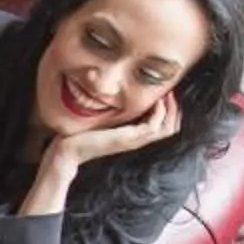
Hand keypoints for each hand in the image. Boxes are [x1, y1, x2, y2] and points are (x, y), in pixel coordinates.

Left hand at [50, 89, 182, 170]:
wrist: (68, 151)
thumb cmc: (80, 136)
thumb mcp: (102, 121)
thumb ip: (111, 114)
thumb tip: (113, 98)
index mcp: (133, 137)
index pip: (164, 127)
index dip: (170, 111)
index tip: (165, 94)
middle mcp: (137, 140)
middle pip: (171, 128)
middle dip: (174, 109)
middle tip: (170, 92)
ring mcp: (134, 140)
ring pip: (166, 128)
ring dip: (170, 109)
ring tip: (166, 94)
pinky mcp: (128, 139)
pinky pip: (153, 127)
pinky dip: (159, 113)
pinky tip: (156, 101)